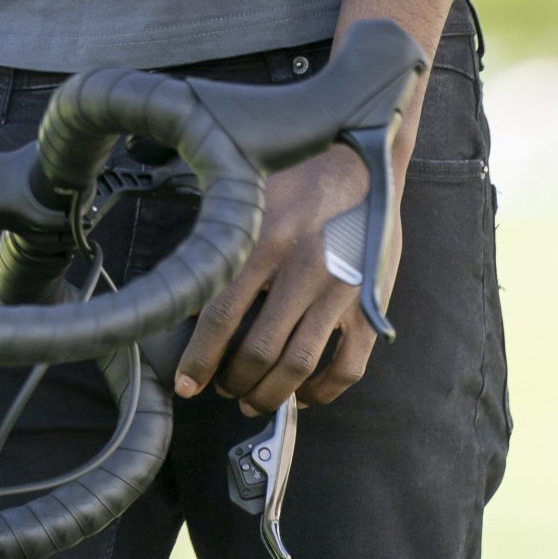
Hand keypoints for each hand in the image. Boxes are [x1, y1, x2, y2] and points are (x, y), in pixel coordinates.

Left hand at [174, 142, 399, 414]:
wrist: (366, 158)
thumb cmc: (300, 175)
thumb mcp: (253, 198)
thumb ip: (226, 245)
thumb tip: (193, 298)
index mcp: (266, 240)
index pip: (221, 315)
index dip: (199, 359)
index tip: (185, 383)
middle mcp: (304, 269)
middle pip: (258, 351)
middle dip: (232, 381)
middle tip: (221, 389)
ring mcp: (342, 291)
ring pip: (298, 367)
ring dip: (270, 395)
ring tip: (252, 400)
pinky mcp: (372, 306)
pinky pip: (348, 368)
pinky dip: (323, 392)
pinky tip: (304, 395)